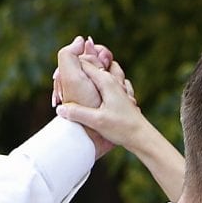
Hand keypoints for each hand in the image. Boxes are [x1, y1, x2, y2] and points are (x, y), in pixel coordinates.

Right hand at [53, 38, 142, 154]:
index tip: (58, 79)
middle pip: (89, 68)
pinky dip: (95, 87)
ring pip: (97, 76)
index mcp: (105, 81)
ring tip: (74, 89)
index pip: (83, 64)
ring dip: (86, 80)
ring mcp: (117, 88)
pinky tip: (89, 96)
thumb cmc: (122, 128)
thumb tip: (60, 109)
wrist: (143, 138)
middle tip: (61, 86)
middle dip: (76, 75)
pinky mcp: (119, 97)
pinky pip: (104, 85)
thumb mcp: (96, 121)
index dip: (69, 69)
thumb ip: (76, 112)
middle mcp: (112, 80)